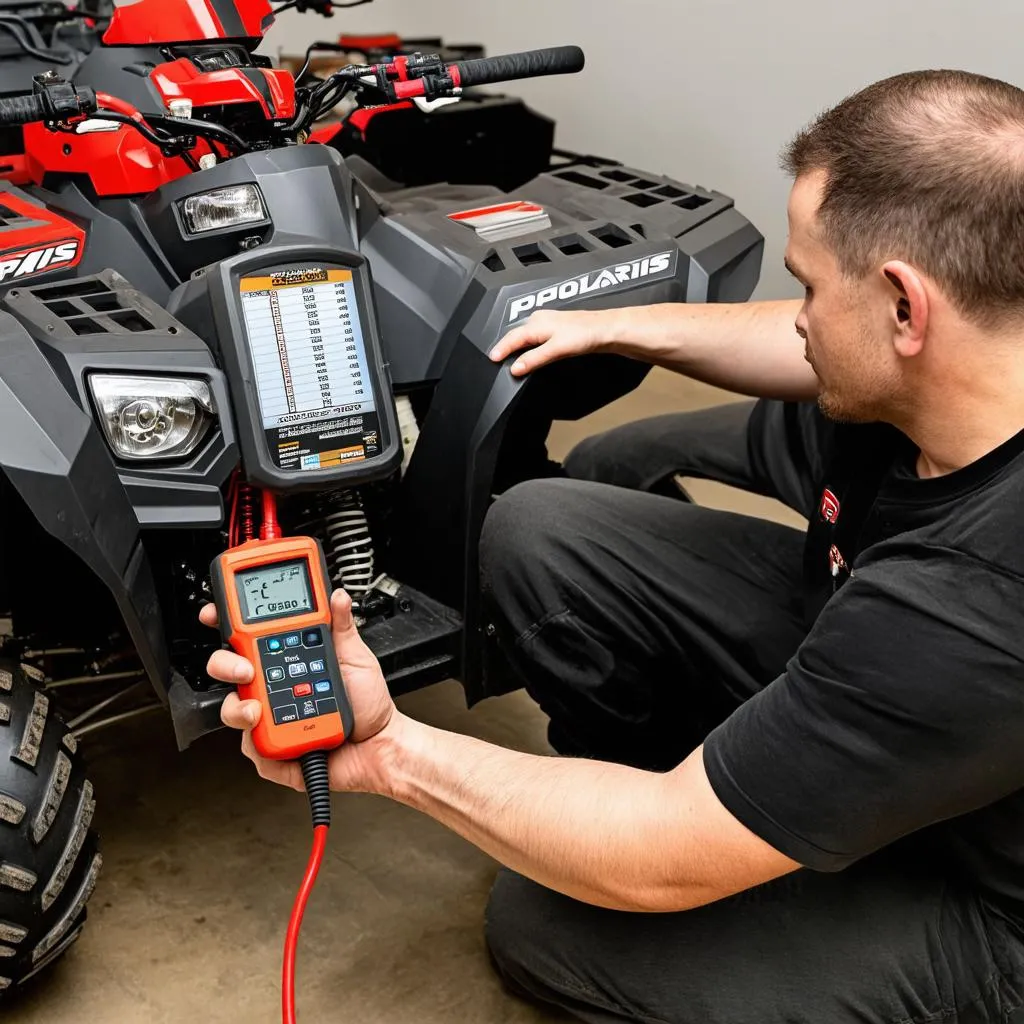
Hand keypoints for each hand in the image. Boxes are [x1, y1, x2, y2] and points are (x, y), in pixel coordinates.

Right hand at [200, 589, 398, 794]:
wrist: (379, 745)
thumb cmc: (367, 703)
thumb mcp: (356, 657)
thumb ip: (342, 627)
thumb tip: (339, 596)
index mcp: (286, 660)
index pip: (246, 638)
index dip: (224, 624)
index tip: (213, 614)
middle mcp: (272, 687)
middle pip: (228, 671)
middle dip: (226, 665)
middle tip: (246, 669)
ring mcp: (269, 718)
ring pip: (232, 711)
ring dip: (241, 710)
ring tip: (260, 711)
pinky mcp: (273, 751)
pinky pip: (252, 748)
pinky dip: (262, 745)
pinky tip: (280, 738)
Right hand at [489, 308, 618, 376]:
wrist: (605, 330)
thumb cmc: (585, 334)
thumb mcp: (556, 349)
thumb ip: (535, 358)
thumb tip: (516, 367)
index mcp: (536, 323)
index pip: (512, 338)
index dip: (501, 349)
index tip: (492, 359)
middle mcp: (539, 319)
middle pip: (516, 334)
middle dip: (505, 345)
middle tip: (495, 358)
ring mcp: (547, 322)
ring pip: (524, 334)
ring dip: (515, 344)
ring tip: (507, 354)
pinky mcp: (555, 327)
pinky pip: (533, 336)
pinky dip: (527, 343)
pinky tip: (529, 349)